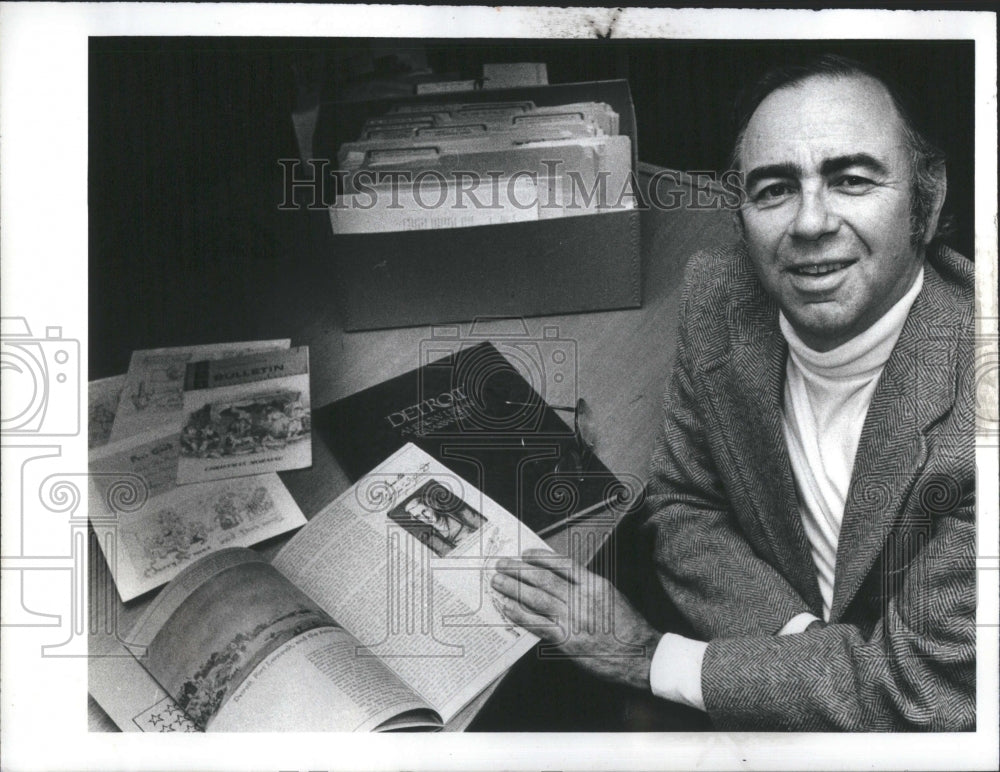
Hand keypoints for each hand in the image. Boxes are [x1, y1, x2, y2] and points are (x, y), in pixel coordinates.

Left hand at [491, 548, 660, 689]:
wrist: (641, 656)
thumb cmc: (628, 627)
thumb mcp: (611, 596)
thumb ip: (586, 586)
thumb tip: (559, 578)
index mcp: (595, 584)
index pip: (561, 564)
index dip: (540, 557)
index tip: (526, 555)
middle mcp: (582, 598)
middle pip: (543, 578)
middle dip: (519, 570)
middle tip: (501, 564)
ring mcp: (573, 619)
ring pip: (536, 598)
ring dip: (513, 588)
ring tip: (498, 581)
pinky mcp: (567, 640)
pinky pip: (538, 624)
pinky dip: (520, 615)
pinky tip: (508, 608)